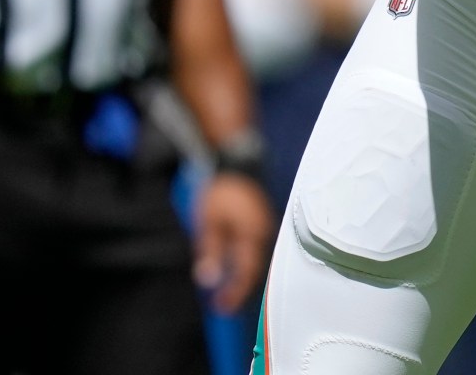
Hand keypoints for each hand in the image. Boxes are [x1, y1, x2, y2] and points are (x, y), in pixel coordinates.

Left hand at [195, 170, 272, 314]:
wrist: (235, 166)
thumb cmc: (220, 193)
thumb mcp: (209, 223)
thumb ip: (211, 252)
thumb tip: (209, 280)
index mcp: (253, 236)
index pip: (247, 273)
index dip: (236, 294)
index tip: (222, 308)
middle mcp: (265, 235)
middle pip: (256, 272)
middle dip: (240, 292)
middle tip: (223, 306)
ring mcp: (266, 230)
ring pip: (257, 263)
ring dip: (243, 280)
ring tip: (228, 294)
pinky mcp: (263, 226)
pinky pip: (257, 252)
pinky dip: (247, 266)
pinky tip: (235, 272)